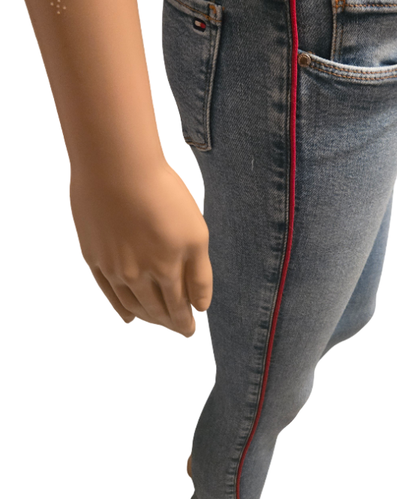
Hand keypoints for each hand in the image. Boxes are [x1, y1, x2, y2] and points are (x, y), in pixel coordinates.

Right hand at [69, 161, 211, 336]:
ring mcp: (113, 267)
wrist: (117, 168)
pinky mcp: (93, 256)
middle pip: (156, 308)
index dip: (184, 321)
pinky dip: (120, 307)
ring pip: (132, 303)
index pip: (178, 307)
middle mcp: (138, 275)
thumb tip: (200, 307)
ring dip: (147, 316)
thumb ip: (200, 275)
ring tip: (157, 321)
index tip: (189, 330)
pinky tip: (128, 315)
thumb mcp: (196, 233)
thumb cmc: (162, 193)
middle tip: (179, 330)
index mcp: (167, 269)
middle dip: (169, 322)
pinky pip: (108, 291)